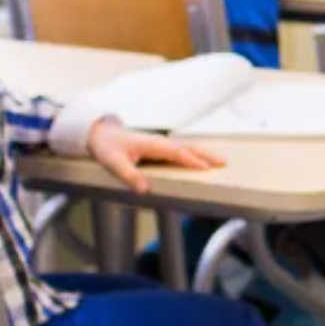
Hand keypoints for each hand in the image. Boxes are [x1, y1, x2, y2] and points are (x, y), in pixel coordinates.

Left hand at [86, 118, 223, 195]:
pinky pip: (182, 149)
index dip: (191, 160)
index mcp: (153, 145)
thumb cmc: (108, 148)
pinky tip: (201, 158)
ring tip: (219, 160)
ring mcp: (162, 143)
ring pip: (188, 146)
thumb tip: (145, 190)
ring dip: (204, 153)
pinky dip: (195, 153)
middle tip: (223, 162)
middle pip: (189, 146)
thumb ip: (130, 176)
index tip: (206, 168)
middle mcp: (161, 142)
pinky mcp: (160, 147)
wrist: (101, 134)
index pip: (177, 152)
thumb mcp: (114, 164)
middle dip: (207, 154)